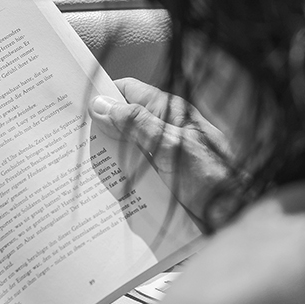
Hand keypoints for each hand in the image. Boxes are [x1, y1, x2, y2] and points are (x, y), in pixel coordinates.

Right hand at [89, 78, 239, 227]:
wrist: (234, 213)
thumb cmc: (210, 177)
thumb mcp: (170, 146)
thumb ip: (137, 124)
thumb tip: (101, 105)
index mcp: (169, 111)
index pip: (128, 90)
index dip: (103, 94)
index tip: (75, 104)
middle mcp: (166, 128)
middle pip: (124, 119)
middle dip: (99, 127)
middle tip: (70, 138)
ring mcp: (164, 152)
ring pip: (126, 146)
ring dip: (107, 154)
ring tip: (79, 164)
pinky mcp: (164, 175)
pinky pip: (135, 168)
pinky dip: (119, 174)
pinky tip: (102, 186)